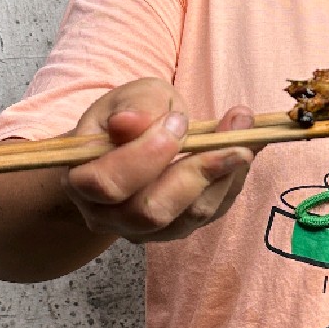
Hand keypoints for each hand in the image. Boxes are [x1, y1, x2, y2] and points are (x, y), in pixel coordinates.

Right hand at [64, 77, 255, 243]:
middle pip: (150, 211)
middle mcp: (108, 216)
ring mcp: (144, 230)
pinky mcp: (178, 230)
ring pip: (188, 216)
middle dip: (195, 170)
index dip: (145, 155)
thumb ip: (134, 106)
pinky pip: (211, 213)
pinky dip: (233, 180)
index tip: (178, 120)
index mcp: (83, 180)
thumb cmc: (128, 119)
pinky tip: (245, 148)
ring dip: (224, 173)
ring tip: (245, 132)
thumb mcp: (129, 97)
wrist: (131, 148)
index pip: (108, 183)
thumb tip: (130, 122)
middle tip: (232, 130)